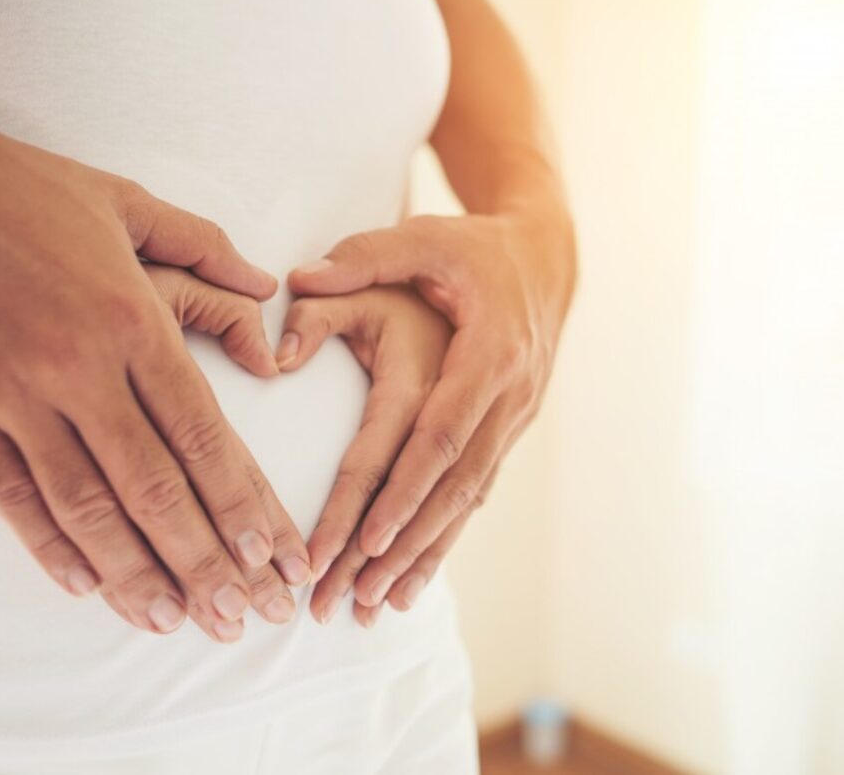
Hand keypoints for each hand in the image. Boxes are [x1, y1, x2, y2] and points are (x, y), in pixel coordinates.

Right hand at [0, 126, 310, 641]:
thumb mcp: (127, 200)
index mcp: (132, 318)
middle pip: (156, 487)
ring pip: (86, 506)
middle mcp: (78, 366)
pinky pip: (9, 495)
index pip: (204, 433)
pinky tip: (87, 586)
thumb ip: (204, 247)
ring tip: (175, 621)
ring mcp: (9, 392)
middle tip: (243, 617)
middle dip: (207, 561)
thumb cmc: (23, 187)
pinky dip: (49, 547)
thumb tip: (265, 287)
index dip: (243, 503)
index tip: (273, 556)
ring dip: (135, 573)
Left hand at [287, 211, 574, 619]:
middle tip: (355, 597)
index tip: (363, 540)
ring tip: (379, 605)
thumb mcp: (425, 237)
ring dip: (424, 555)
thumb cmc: (476, 248)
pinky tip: (415, 577)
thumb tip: (297, 281)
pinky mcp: (507, 431)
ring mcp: (514, 420)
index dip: (405, 491)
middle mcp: (508, 397)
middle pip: (453, 487)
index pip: (441, 436)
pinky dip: (445, 537)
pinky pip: (475, 494)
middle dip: (404, 546)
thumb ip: (363, 257)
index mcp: (487, 354)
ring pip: (467, 501)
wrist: (546, 258)